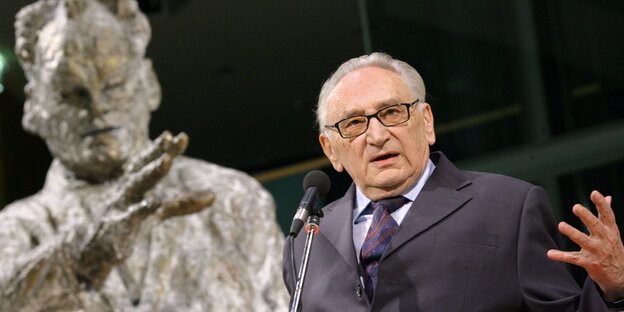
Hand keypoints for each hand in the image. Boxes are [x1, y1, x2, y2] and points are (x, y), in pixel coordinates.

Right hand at [71, 131, 213, 288]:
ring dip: (150, 173)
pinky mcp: (117, 229)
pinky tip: (153, 203)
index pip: (150, 163)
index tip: (181, 136)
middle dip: (157, 153)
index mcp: (136, 186)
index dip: (164, 149)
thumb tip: (213, 195)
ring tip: (166, 162)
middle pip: (143, 168)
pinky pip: (128, 218)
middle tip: (171, 140)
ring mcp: (120, 208)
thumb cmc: (128, 225)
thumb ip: (183, 203)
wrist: (93, 251)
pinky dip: (140, 210)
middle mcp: (127, 192)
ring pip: (134, 187)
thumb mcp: (158, 213)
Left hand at [547, 190, 623, 300]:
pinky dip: (561, 256)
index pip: (607, 215)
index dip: (602, 204)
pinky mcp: (588, 263)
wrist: (619, 276)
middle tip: (576, 207)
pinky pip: (573, 258)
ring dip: (572, 232)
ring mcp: (597, 252)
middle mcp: (605, 240)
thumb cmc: (613, 249)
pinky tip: (550, 253)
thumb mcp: (613, 232)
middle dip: (586, 216)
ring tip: (561, 225)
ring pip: (583, 241)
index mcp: (610, 231)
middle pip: (595, 226)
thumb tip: (608, 197)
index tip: (594, 193)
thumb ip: (607, 215)